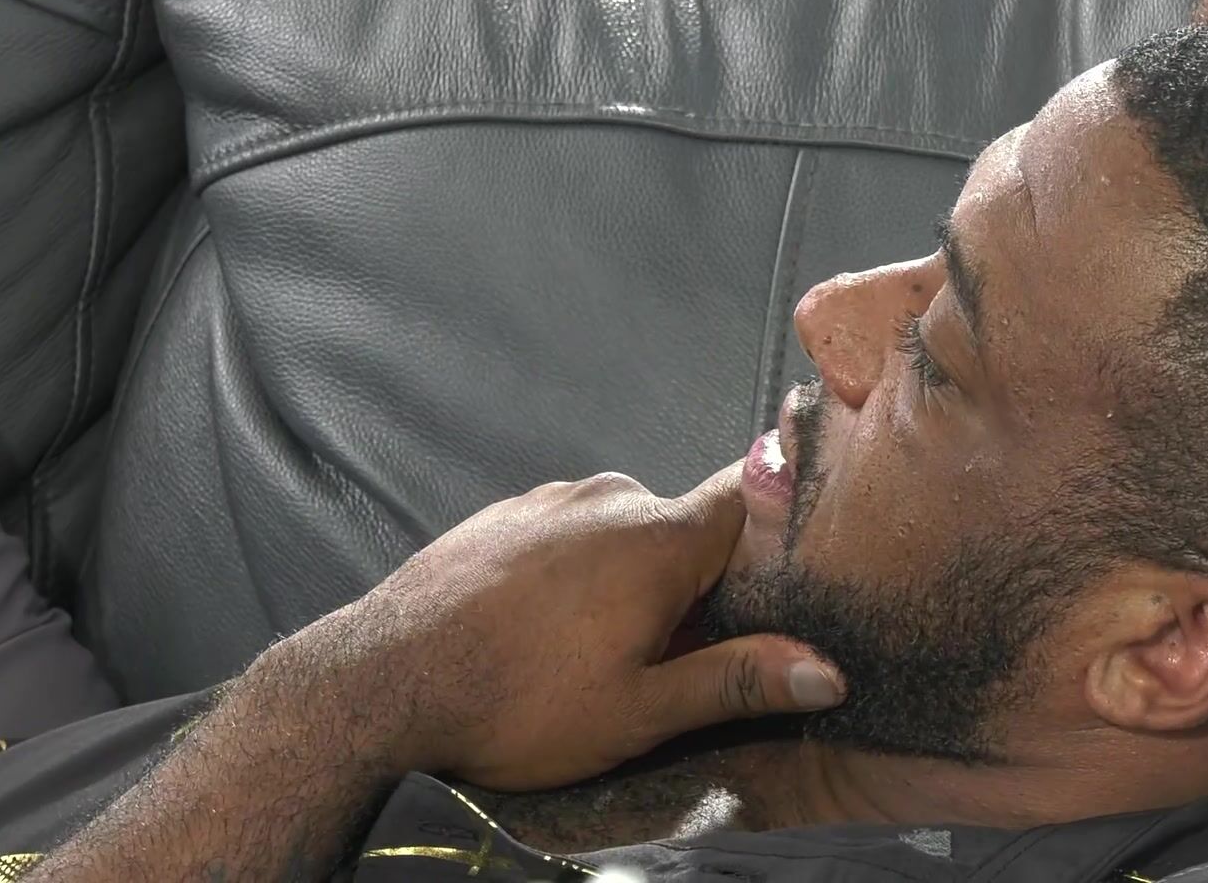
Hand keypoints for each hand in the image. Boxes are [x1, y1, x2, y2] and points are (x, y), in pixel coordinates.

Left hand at [345, 465, 844, 791]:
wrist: (381, 680)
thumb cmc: (516, 703)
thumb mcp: (639, 712)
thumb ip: (736, 682)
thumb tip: (826, 672)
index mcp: (658, 538)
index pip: (751, 495)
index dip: (783, 522)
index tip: (796, 562)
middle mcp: (610, 498)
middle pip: (688, 525)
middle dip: (700, 580)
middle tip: (686, 650)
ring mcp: (550, 501)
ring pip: (626, 530)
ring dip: (634, 577)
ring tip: (606, 648)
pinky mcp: (504, 516)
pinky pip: (570, 532)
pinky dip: (580, 569)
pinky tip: (551, 627)